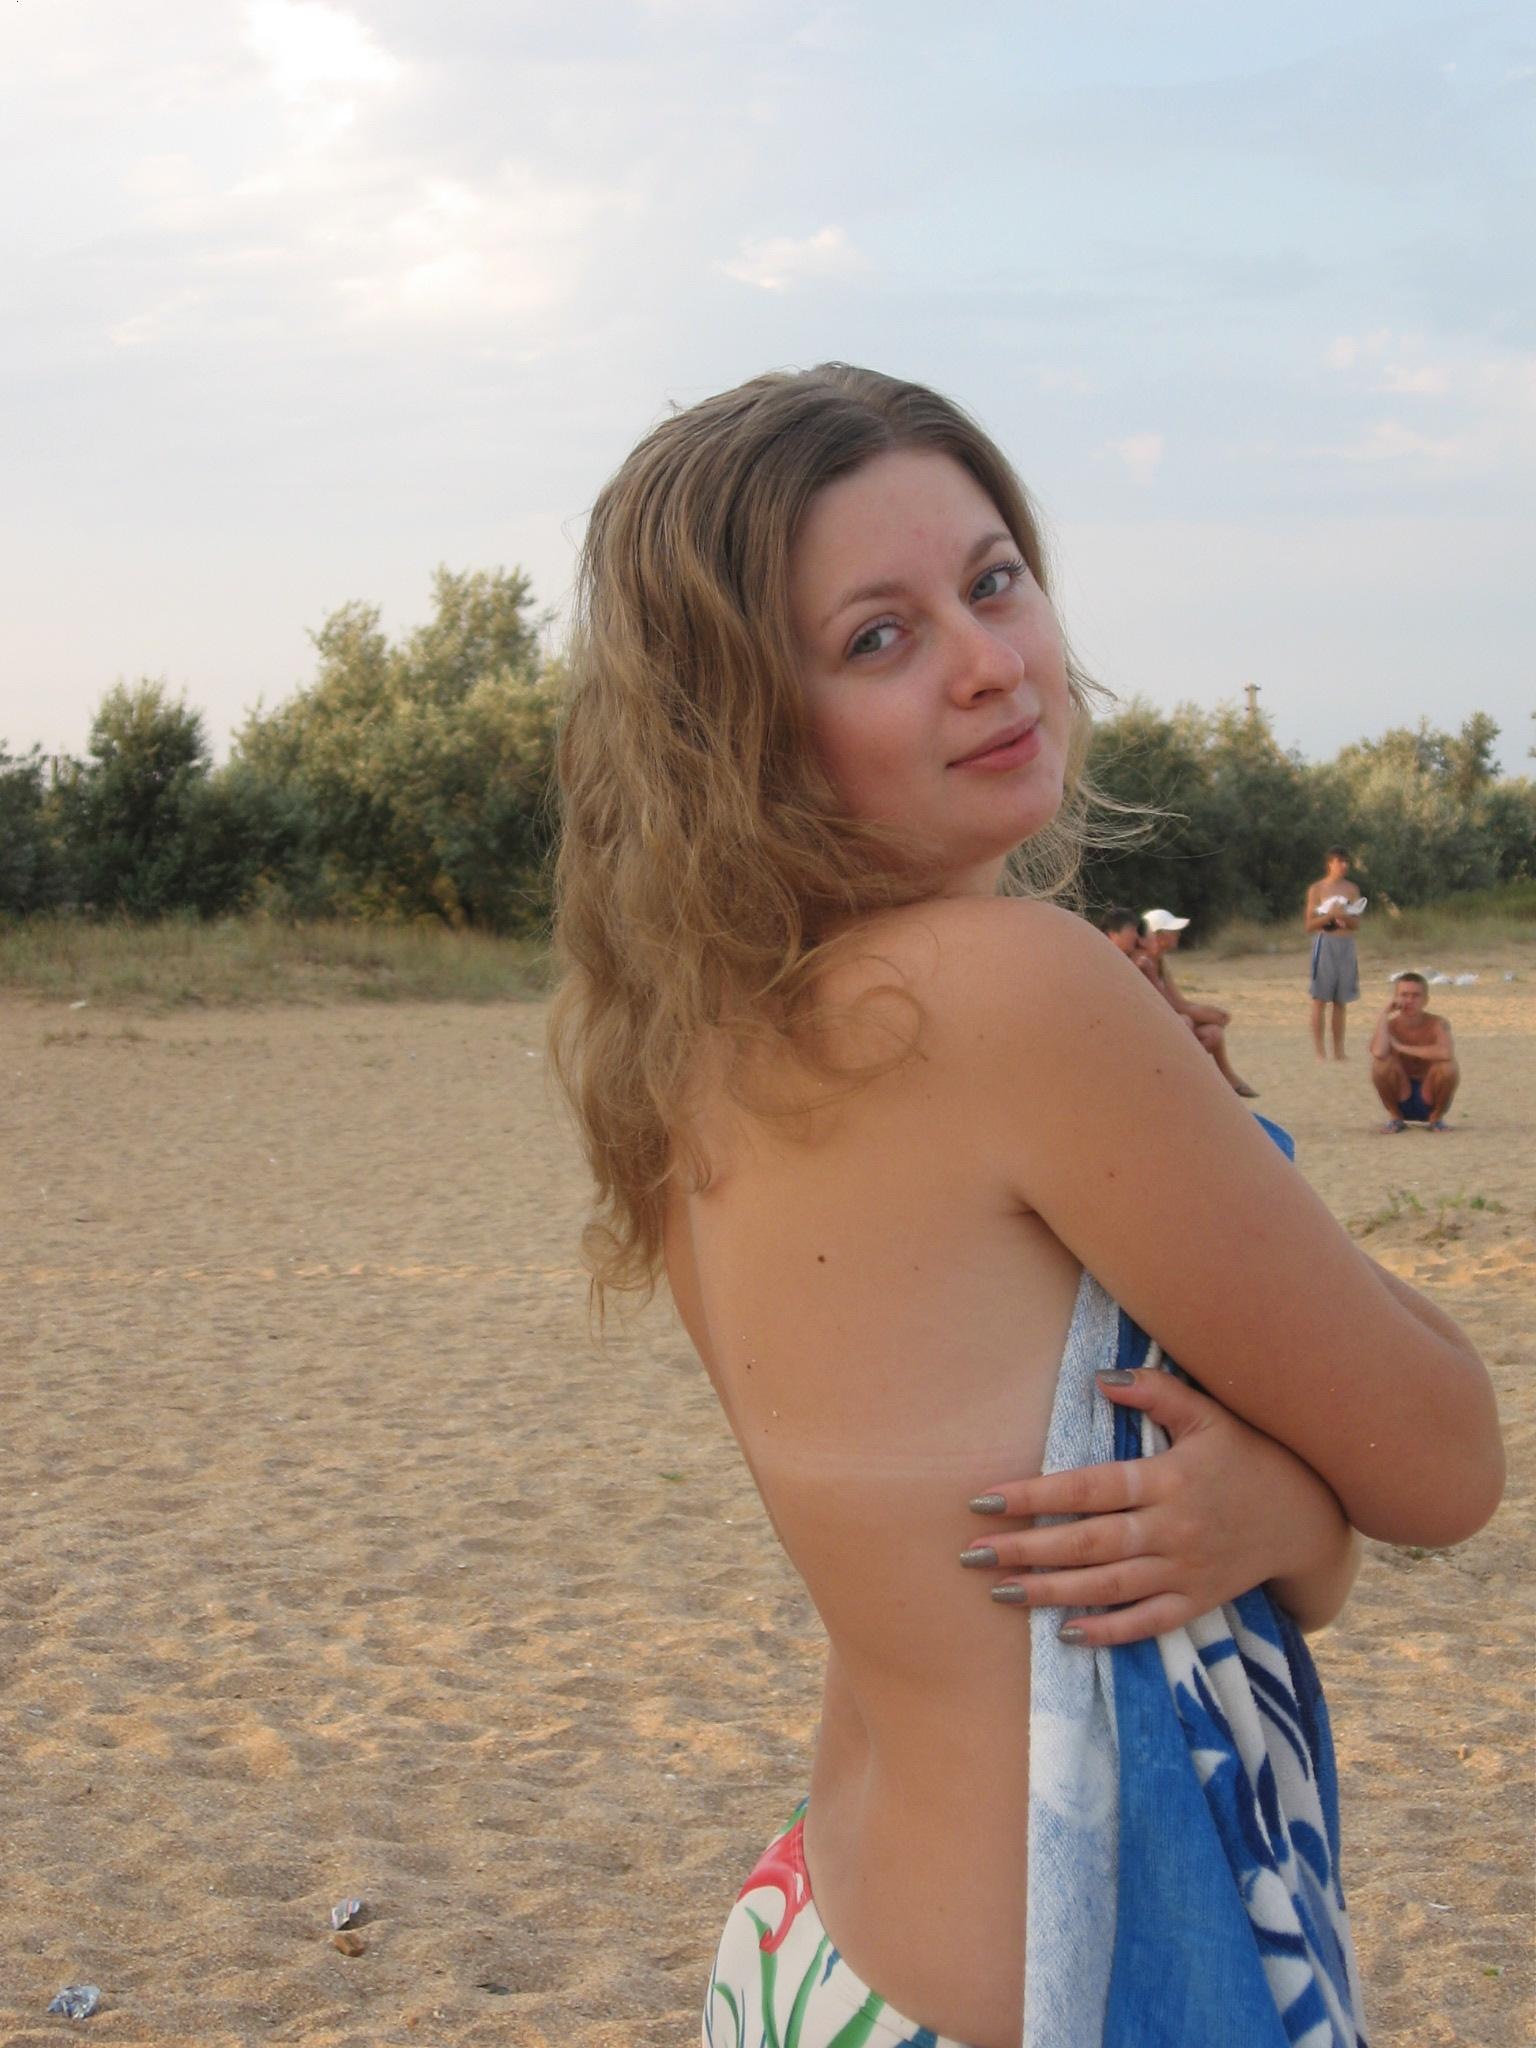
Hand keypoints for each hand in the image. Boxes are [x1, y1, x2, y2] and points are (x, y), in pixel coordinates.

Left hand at [963, 1368, 1351, 1645]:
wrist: (1307, 1516)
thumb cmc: (1248, 1455)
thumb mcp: (1209, 1414)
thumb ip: (1156, 1392)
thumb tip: (1100, 1377)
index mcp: (1168, 1479)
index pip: (1088, 1489)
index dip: (1035, 1496)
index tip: (984, 1502)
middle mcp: (1173, 1529)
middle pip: (1088, 1544)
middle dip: (1026, 1549)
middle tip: (972, 1554)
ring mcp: (1185, 1571)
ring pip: (1109, 1587)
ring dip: (1051, 1591)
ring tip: (1000, 1592)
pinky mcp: (1197, 1602)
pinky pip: (1148, 1623)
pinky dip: (1109, 1632)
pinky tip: (1065, 1633)